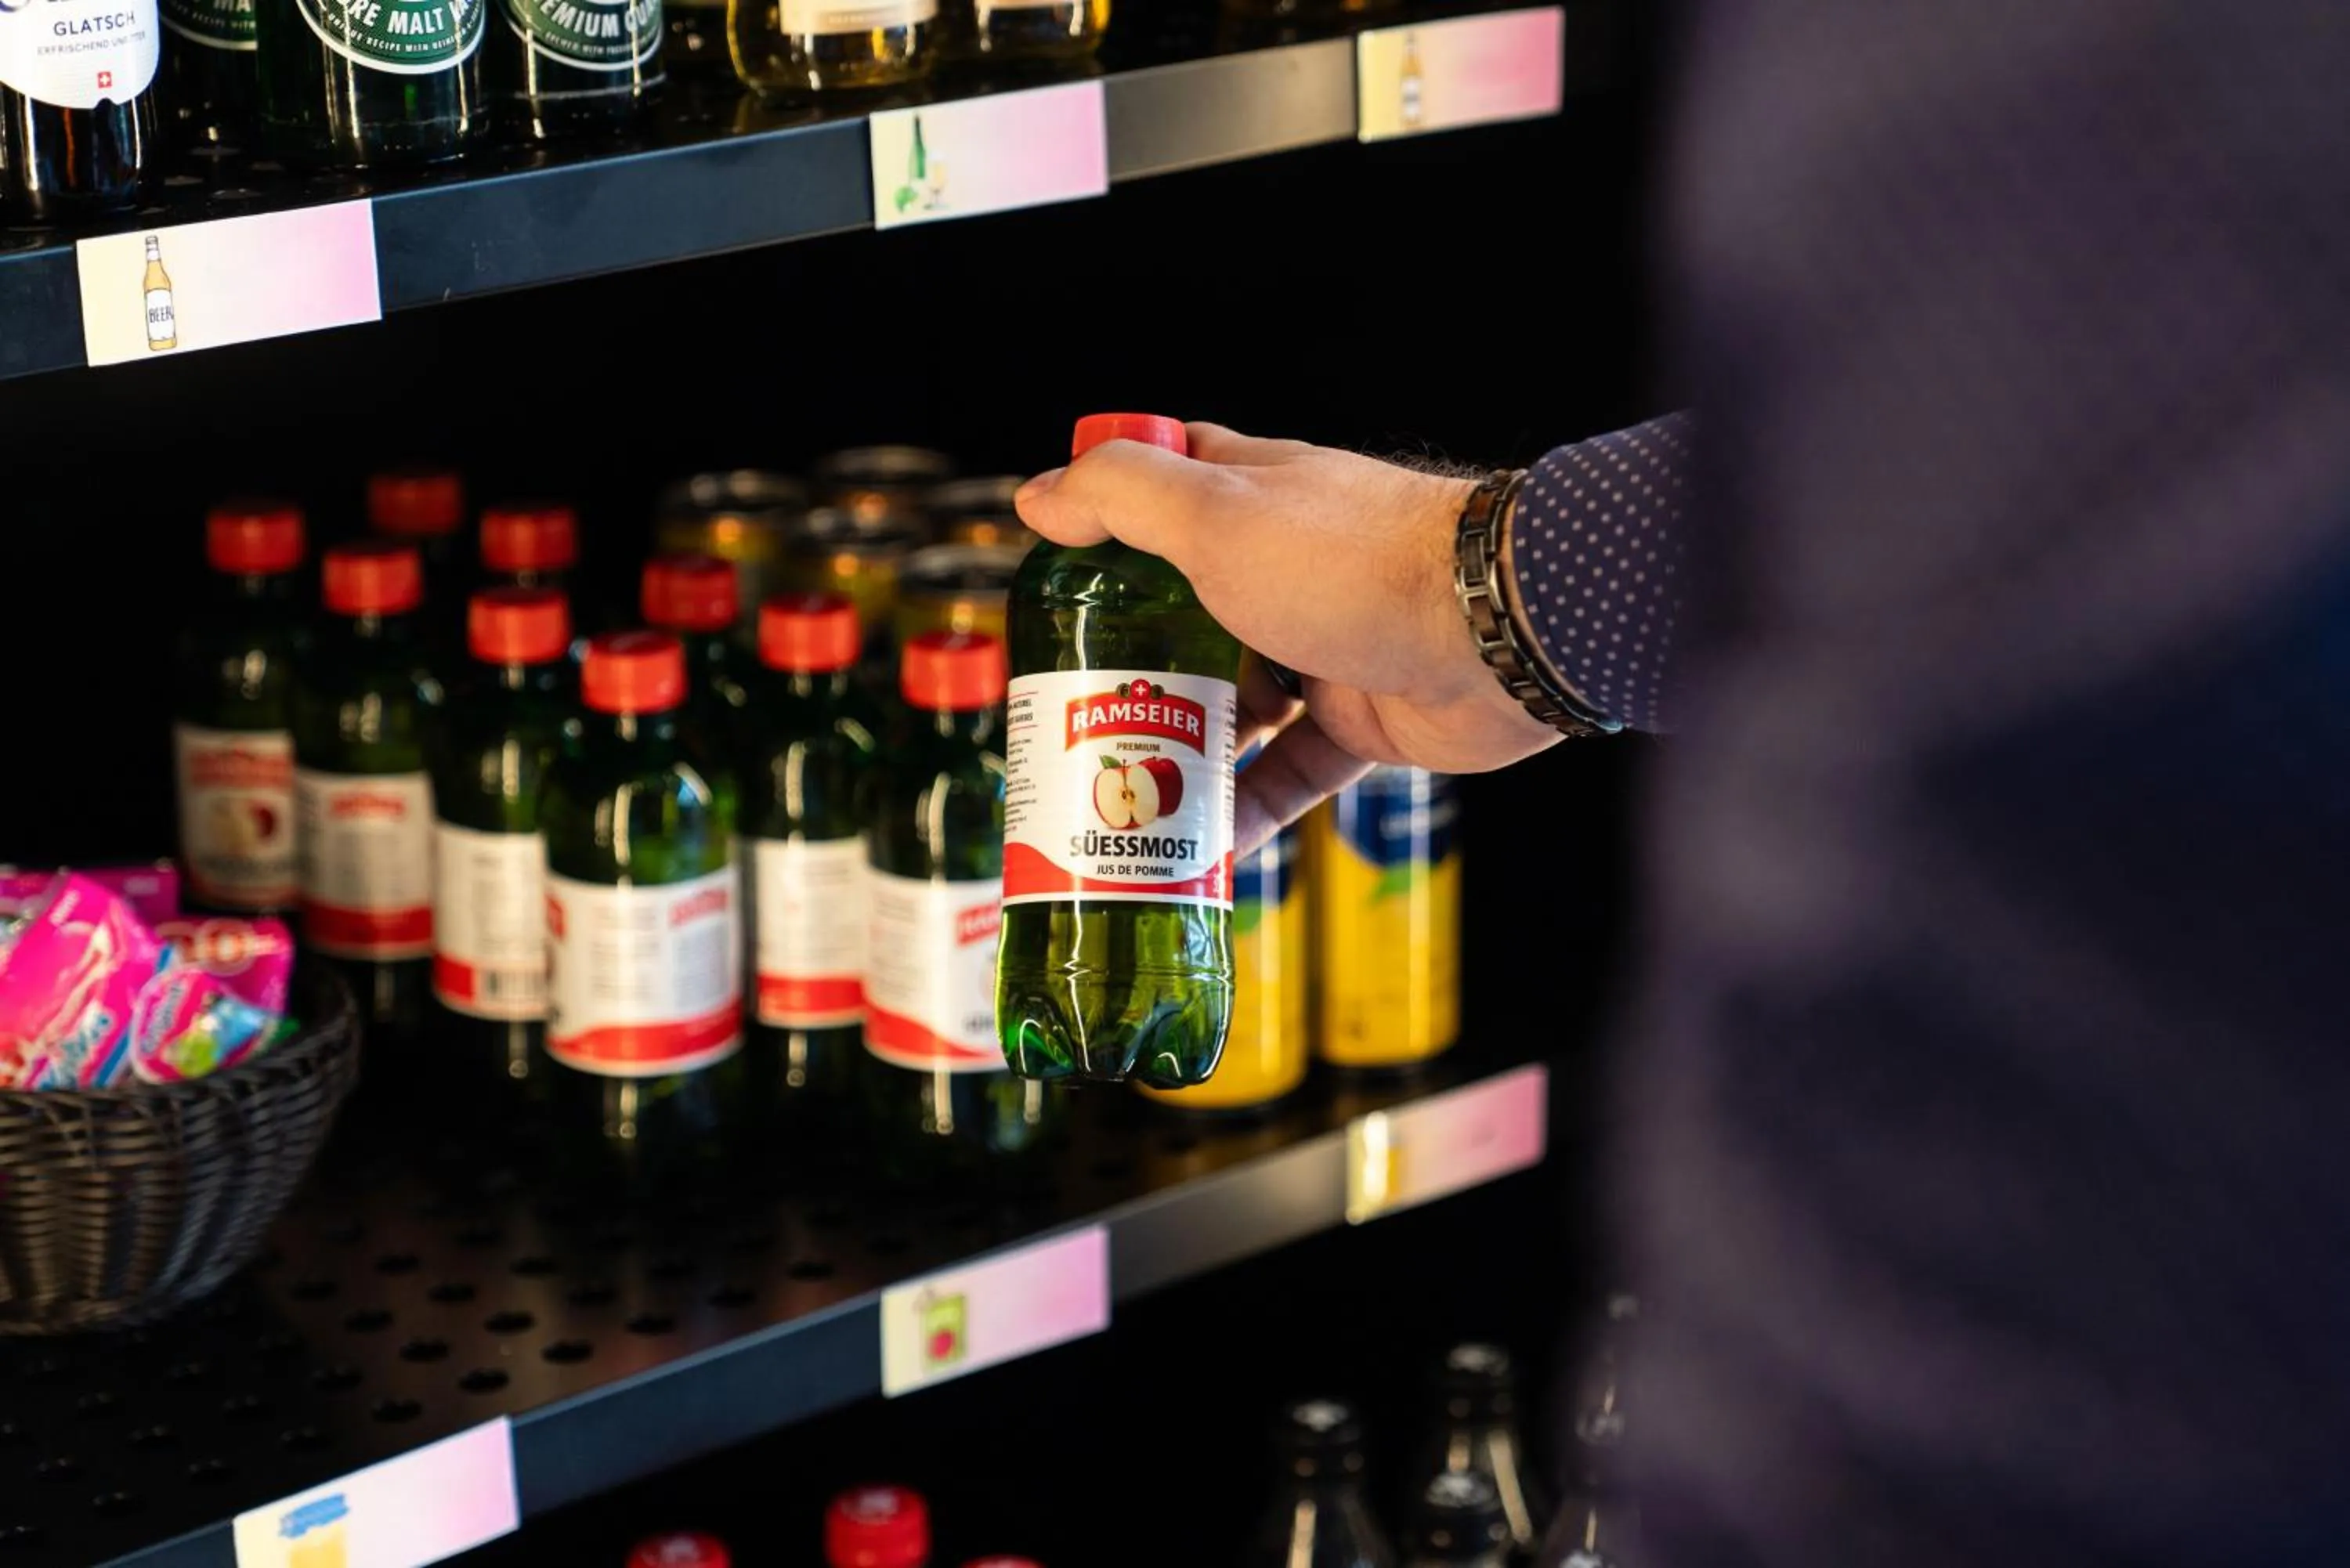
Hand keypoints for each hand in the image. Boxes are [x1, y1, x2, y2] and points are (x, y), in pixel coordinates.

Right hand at [1015, 423, 1559, 848]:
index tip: (1052, 579)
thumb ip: (1123, 497)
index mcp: (1246, 501)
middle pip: (1182, 617)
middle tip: (1066, 716)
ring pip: (1230, 706)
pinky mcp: (1358, 723)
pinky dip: (1245, 812)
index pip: (1159, 493)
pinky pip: (1286, 776)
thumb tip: (1037, 497)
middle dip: (1127, 667)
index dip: (1101, 529)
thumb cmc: (1358, 562)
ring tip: (1113, 793)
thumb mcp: (1214, 513)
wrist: (1493, 635)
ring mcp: (1321, 649)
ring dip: (1176, 750)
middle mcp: (1282, 570)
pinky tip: (1198, 849)